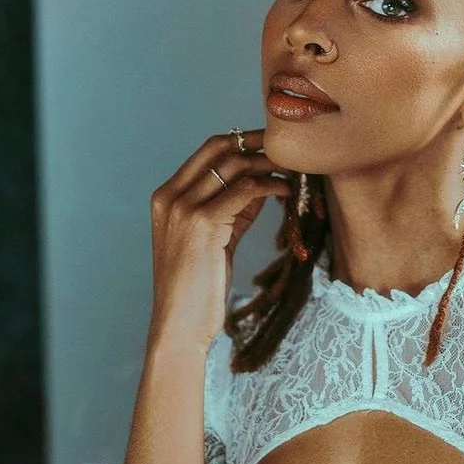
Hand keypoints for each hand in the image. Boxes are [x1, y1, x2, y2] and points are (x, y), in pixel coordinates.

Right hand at [147, 127, 293, 351]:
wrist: (180, 324)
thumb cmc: (198, 288)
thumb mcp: (214, 240)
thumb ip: (230, 210)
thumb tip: (260, 183)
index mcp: (167, 196)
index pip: (208, 149)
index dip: (245, 139)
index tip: (275, 142)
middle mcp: (171, 196)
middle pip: (221, 147)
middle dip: (259, 142)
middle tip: (292, 148)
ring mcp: (184, 208)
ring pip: (234, 164)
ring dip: (270, 162)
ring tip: (296, 168)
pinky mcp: (202, 224)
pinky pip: (245, 190)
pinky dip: (271, 185)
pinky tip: (288, 191)